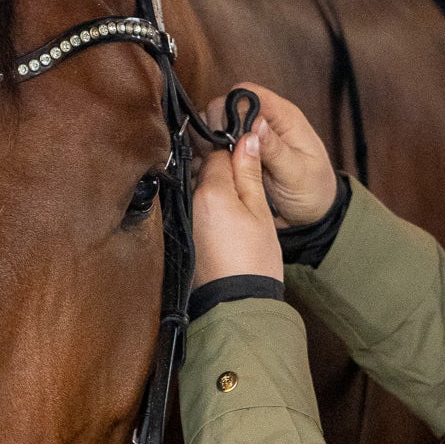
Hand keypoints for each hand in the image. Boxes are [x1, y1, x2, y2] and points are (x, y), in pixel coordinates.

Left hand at [192, 134, 284, 286]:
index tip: (250, 162)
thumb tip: (247, 139)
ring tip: (239, 210)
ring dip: (217, 193)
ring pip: (200, 192)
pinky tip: (226, 225)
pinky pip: (196, 211)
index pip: (219, 155)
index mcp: (210, 192)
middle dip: (225, 174)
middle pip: (205, 172)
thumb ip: (250, 173)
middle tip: (248, 189)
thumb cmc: (254, 261)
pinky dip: (209, 211)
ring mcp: (183, 219)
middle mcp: (190, 201)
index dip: (237, 155)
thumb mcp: (260, 212)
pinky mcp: (184, 236)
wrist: (238, 304)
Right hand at [207, 85, 337, 227]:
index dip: (231, 110)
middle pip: (223, 106)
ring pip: (212, 125)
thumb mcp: (298, 173)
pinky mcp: (237, 154)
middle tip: (225, 155)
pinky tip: (214, 171)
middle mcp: (261, 122)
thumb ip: (276, 149)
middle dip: (216, 128)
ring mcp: (247, 138)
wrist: (312, 215)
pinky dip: (206, 156)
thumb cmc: (314, 190)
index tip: (231, 137)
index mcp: (282, 117)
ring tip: (220, 165)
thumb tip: (257, 124)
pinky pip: (211, 147)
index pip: (246, 94)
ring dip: (209, 143)